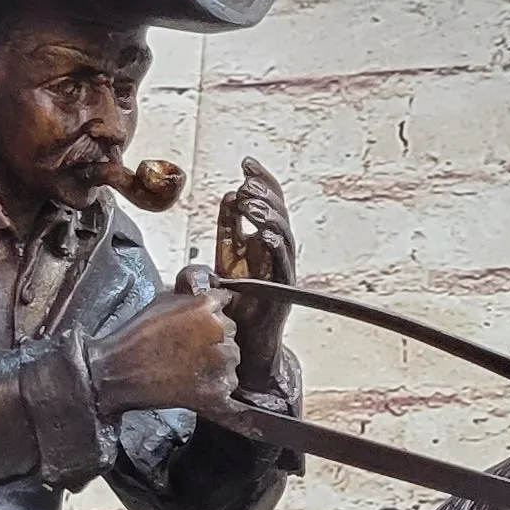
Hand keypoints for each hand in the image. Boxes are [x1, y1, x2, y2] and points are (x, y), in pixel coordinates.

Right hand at [88, 276, 241, 417]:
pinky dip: (216, 386)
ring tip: (189, 366)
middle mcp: (218, 330)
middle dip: (214, 338)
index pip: (224, 302)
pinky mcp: (218, 390)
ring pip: (232, 358)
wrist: (119, 372)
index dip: (210, 314)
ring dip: (217, 362)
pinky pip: (229, 385)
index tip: (199, 325)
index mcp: (206, 305)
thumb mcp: (163, 299)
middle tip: (188, 348)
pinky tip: (194, 383)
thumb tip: (210, 285)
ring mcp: (221, 362)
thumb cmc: (136, 338)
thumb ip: (191, 294)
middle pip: (230, 331)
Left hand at [215, 156, 294, 389]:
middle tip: (247, 182)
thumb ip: (229, 231)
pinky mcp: (281, 291)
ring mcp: (281, 272)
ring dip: (267, 217)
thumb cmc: (236, 307)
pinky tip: (262, 235)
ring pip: (283, 236)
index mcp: (264, 243)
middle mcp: (276, 255)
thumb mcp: (226, 260)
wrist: (243, 346)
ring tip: (250, 204)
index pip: (269, 204)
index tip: (246, 163)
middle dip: (264, 194)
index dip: (261, 182)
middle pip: (278, 215)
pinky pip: (282, 266)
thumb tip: (229, 196)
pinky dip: (273, 248)